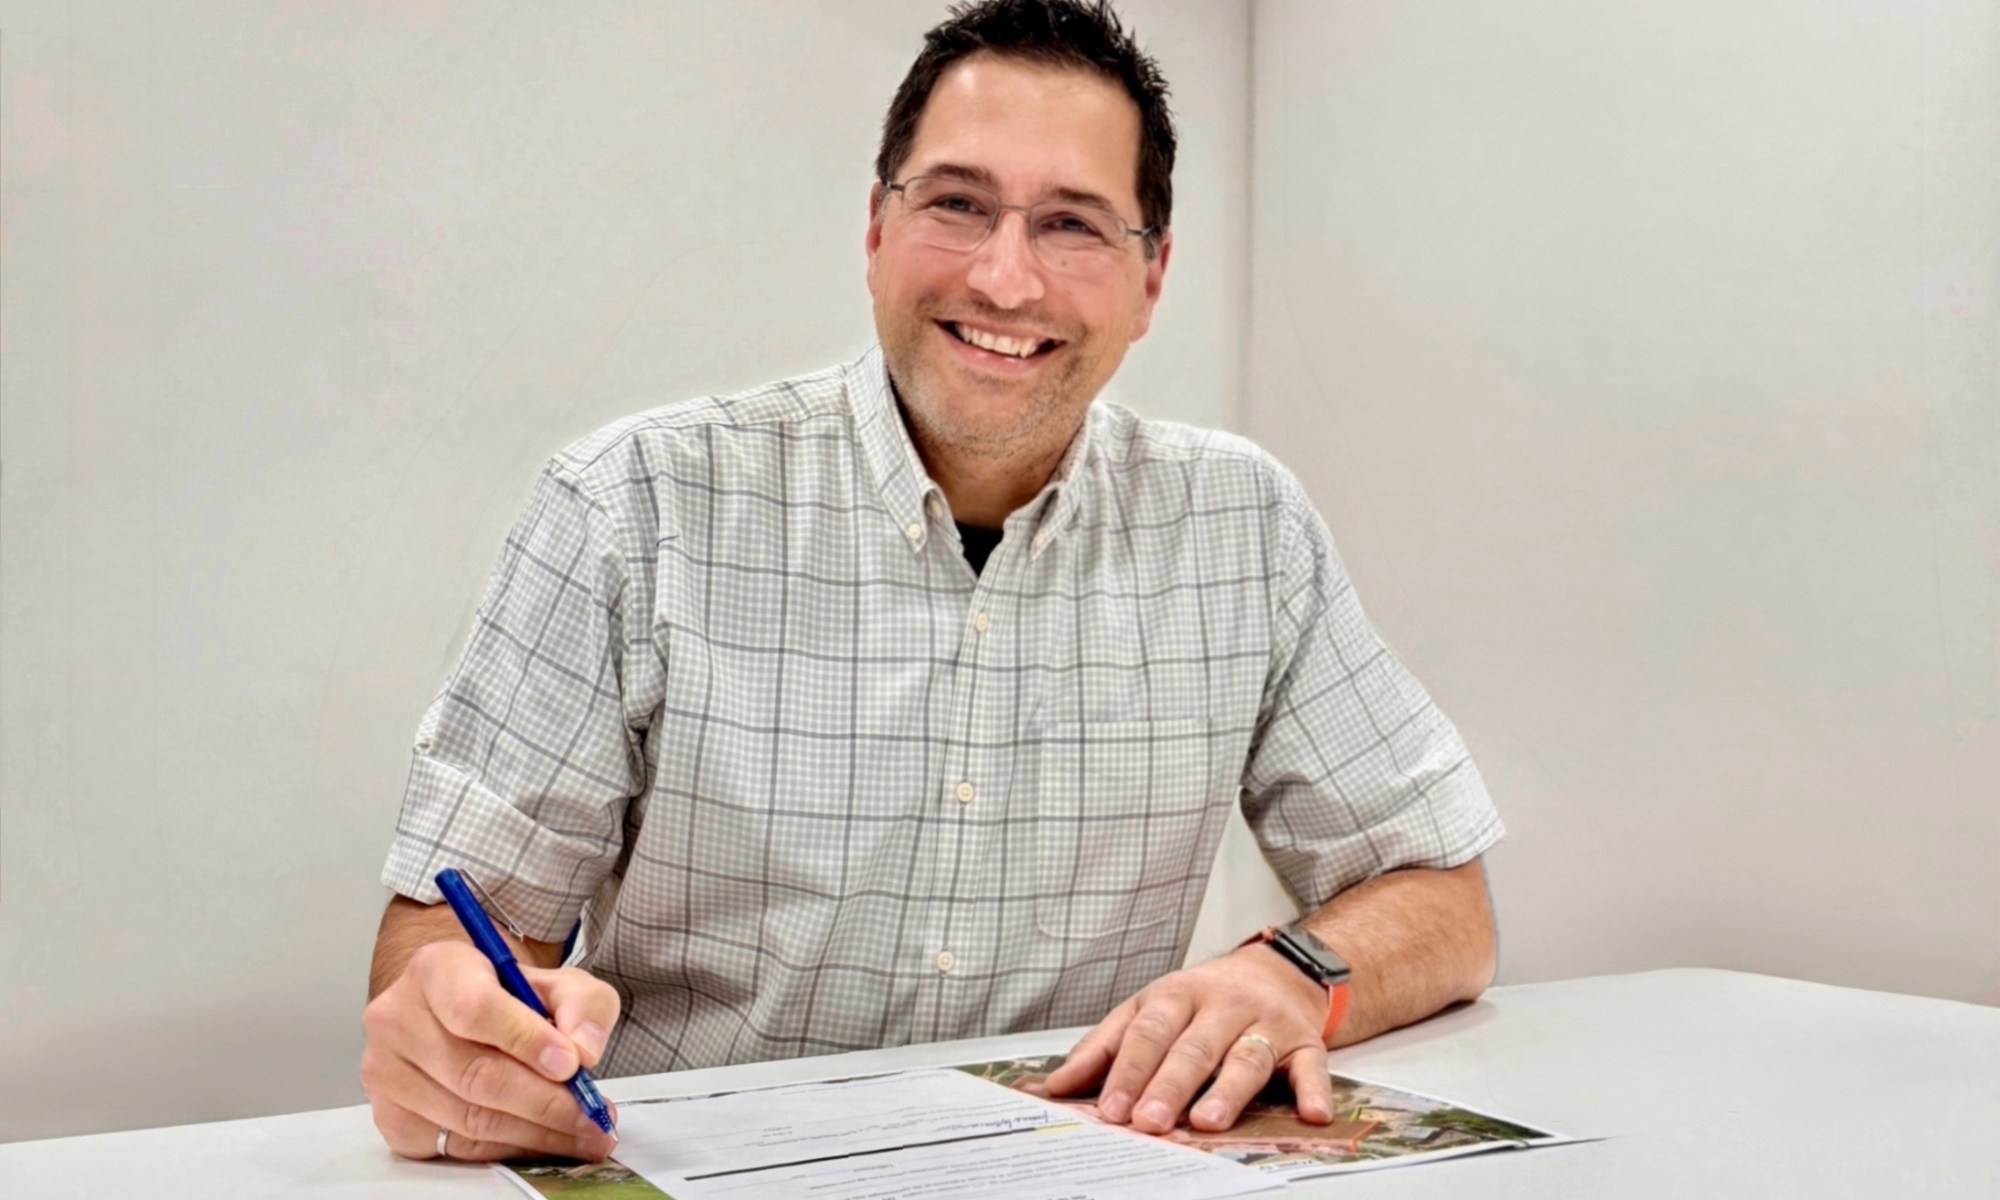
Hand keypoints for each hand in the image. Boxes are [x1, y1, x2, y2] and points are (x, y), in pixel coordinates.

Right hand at [360, 940, 620, 1161]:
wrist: (460, 1010)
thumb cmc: (508, 995)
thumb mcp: (558, 981)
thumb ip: (582, 1005)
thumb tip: (583, 1051)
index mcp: (436, 969)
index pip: (474, 1008)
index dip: (526, 1040)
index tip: (572, 1064)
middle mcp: (398, 1019)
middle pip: (475, 1074)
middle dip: (545, 1102)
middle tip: (592, 1114)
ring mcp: (388, 1073)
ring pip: (469, 1118)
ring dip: (535, 1133)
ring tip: (582, 1132)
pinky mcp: (393, 1118)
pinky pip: (458, 1146)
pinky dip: (509, 1148)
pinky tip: (542, 1140)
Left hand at [1043, 944, 1334, 1133]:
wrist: (1276, 970)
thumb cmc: (1201, 999)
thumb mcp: (1148, 1009)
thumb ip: (1103, 1048)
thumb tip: (1056, 1086)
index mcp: (1177, 995)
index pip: (1148, 1033)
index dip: (1128, 1071)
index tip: (1110, 1109)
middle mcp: (1223, 1006)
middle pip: (1193, 1048)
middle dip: (1168, 1086)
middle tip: (1148, 1121)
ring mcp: (1266, 1024)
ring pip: (1246, 1058)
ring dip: (1228, 1092)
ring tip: (1208, 1122)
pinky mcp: (1305, 1044)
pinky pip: (1313, 1067)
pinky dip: (1314, 1091)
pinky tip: (1312, 1114)